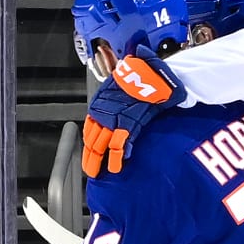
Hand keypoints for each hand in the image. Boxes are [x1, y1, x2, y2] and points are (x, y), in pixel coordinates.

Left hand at [81, 46, 182, 177]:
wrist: (153, 71)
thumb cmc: (143, 73)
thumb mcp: (125, 83)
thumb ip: (122, 97)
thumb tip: (123, 97)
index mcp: (101, 102)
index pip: (90, 127)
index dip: (89, 142)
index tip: (89, 152)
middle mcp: (104, 111)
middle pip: (92, 139)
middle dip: (91, 157)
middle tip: (91, 169)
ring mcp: (114, 118)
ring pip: (100, 144)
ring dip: (98, 160)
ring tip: (97, 172)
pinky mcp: (127, 124)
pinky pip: (118, 145)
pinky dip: (117, 157)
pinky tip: (116, 166)